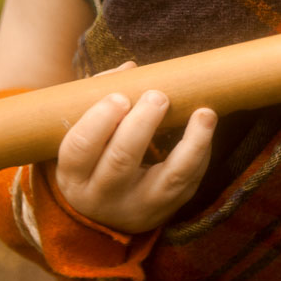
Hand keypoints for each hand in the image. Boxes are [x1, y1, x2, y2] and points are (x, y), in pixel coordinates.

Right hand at [55, 63, 216, 232]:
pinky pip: (191, 179)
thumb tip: (130, 69)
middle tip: (157, 96)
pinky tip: (205, 125)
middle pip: (122, 161)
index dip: (99, 121)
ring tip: (204, 112)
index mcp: (74, 177)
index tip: (119, 97)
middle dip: (142, 124)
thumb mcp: (84, 137)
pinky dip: (201, 151)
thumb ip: (99, 99)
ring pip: (170, 177)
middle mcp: (103, 197)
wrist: (109, 212)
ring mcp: (140, 206)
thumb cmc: (95, 159)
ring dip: (192, 142)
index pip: (79, 149)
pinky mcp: (170, 208)